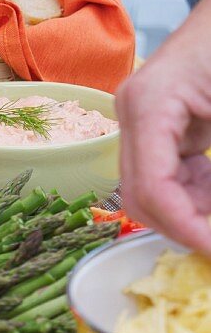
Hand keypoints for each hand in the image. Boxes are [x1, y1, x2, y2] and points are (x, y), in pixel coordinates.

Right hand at [116, 0, 210, 253]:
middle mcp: (133, 113)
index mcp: (150, 103)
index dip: (186, 228)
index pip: (151, 186)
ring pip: (151, 192)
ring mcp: (140, 119)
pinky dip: (198, 195)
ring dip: (193, 213)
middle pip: (141, 196)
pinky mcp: (155, 125)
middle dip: (186, 227)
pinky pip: (166, 176)